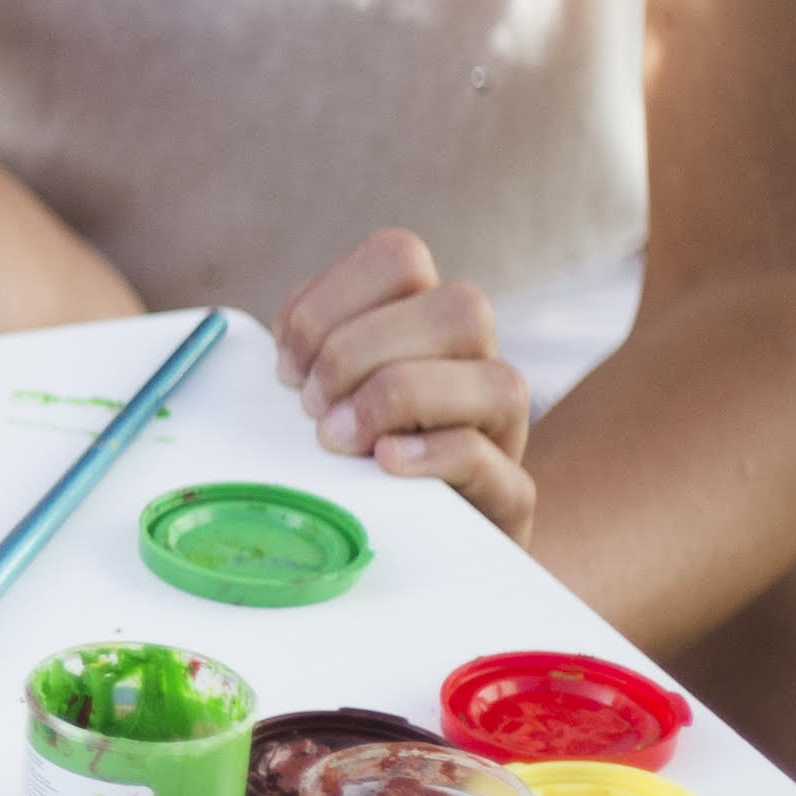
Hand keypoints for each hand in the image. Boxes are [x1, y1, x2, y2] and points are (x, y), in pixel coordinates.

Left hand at [271, 231, 536, 544]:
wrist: (416, 539)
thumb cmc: (352, 456)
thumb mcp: (323, 392)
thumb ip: (309, 358)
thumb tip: (287, 360)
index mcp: (427, 322)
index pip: (399, 256)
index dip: (329, 298)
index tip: (287, 363)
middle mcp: (478, 364)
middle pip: (459, 308)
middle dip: (360, 351)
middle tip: (311, 406)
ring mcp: (503, 431)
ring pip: (497, 380)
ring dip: (398, 399)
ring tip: (338, 438)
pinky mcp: (508, 498)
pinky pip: (489, 458)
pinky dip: (429, 453)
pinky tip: (382, 462)